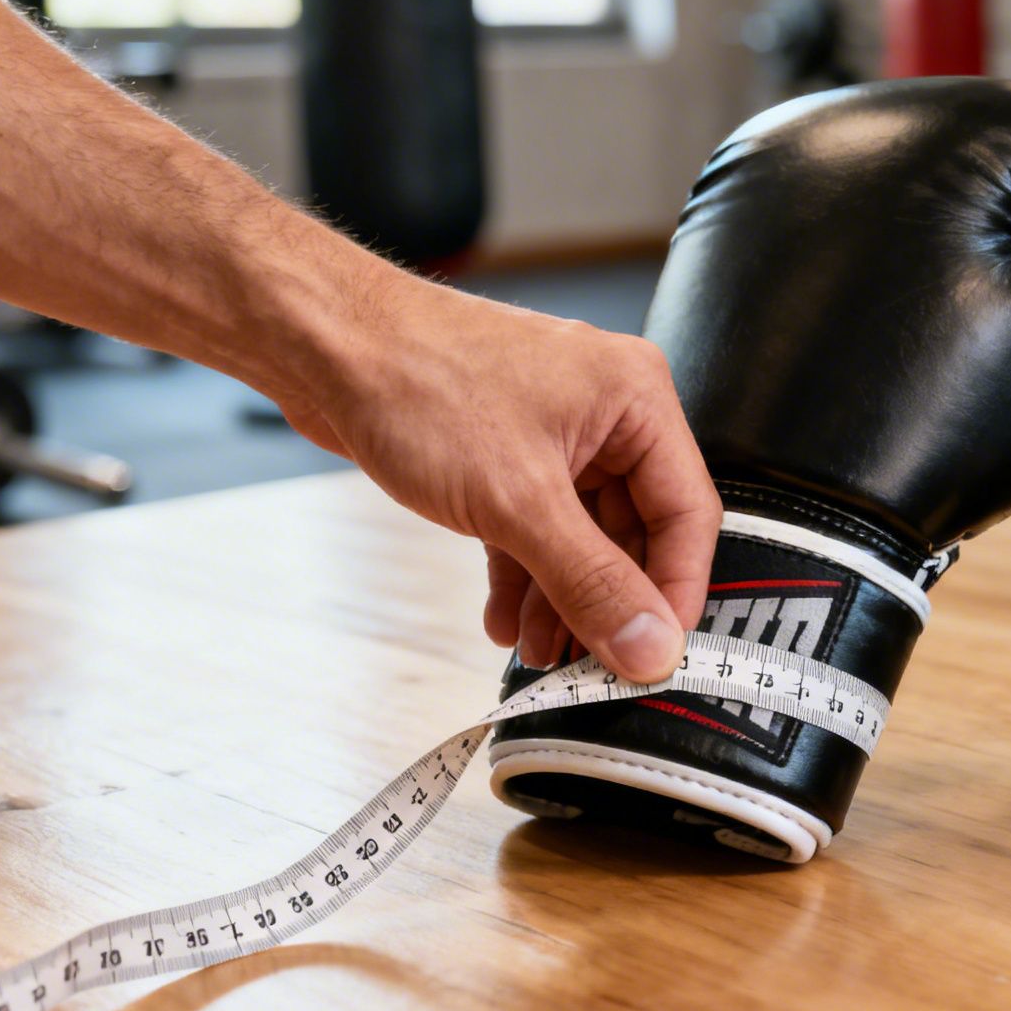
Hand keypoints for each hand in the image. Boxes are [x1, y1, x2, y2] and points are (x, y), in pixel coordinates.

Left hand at [280, 277, 718, 681]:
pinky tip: (505, 618)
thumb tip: (648, 646)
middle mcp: (606, 412)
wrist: (323, 345)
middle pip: (636, 531)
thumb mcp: (518, 502)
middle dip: (606, 603)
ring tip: (538, 651)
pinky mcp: (510, 453)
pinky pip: (537, 526)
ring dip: (561, 599)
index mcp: (635, 399)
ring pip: (583, 537)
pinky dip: (524, 574)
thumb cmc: (416, 379)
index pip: (687, 513)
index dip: (675, 592)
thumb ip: (591, 582)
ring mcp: (557, 433)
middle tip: (590, 664)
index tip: (656, 653)